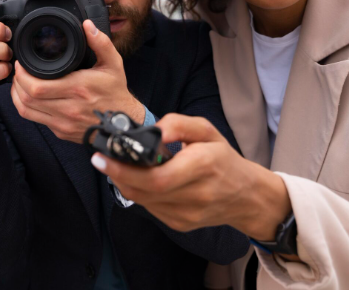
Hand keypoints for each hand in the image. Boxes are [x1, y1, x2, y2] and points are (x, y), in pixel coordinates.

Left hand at [10, 20, 144, 143]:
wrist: (123, 125)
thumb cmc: (116, 93)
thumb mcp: (113, 64)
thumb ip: (100, 43)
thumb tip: (87, 25)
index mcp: (78, 89)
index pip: (37, 87)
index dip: (22, 75)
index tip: (21, 63)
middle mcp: (68, 108)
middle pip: (28, 98)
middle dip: (17, 82)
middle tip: (18, 70)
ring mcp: (63, 122)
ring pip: (27, 110)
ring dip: (17, 95)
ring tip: (19, 82)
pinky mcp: (60, 131)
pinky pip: (34, 119)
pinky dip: (25, 107)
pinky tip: (26, 96)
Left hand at [91, 113, 291, 238]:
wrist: (247, 197)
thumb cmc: (223, 159)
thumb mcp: (207, 131)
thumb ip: (179, 124)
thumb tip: (154, 131)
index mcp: (203, 166)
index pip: (156, 176)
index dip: (125, 170)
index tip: (103, 157)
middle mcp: (196, 194)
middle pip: (145, 191)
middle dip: (117, 175)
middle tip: (100, 160)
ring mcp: (187, 214)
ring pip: (143, 200)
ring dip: (125, 183)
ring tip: (118, 166)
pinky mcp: (181, 224)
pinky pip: (150, 208)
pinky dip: (139, 193)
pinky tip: (140, 180)